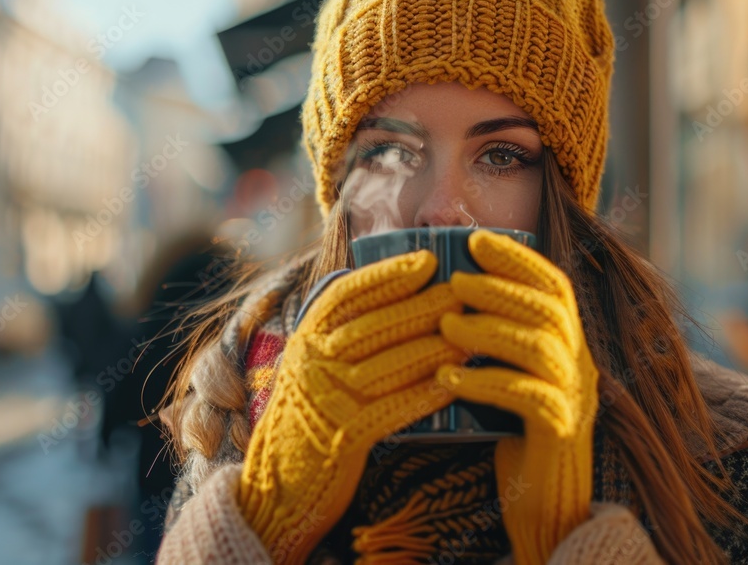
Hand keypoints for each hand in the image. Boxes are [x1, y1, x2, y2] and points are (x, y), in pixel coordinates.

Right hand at [237, 250, 463, 562]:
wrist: (278, 486)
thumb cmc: (308, 417)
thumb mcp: (310, 364)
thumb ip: (339, 332)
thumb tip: (393, 293)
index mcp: (304, 338)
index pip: (348, 295)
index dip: (387, 275)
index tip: (427, 261)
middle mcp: (310, 363)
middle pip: (373, 326)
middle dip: (423, 306)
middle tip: (464, 292)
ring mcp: (325, 400)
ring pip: (386, 365)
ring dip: (432, 348)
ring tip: (469, 335)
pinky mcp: (342, 439)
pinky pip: (391, 410)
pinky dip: (424, 395)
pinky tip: (453, 384)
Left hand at [435, 229, 598, 564]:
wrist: (546, 511)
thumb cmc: (516, 439)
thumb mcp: (509, 380)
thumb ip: (498, 343)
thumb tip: (449, 298)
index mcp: (570, 347)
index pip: (555, 286)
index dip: (519, 257)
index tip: (476, 240)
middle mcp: (582, 366)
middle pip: (550, 309)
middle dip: (501, 287)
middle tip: (455, 282)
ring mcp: (577, 399)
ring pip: (541, 347)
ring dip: (489, 330)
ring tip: (446, 326)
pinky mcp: (562, 432)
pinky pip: (526, 395)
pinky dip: (484, 381)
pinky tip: (447, 380)